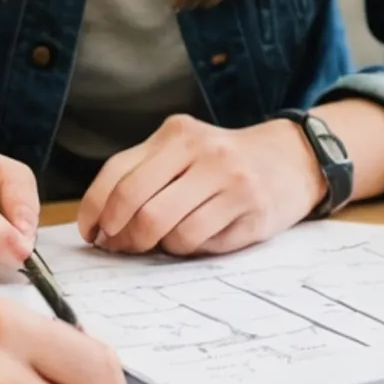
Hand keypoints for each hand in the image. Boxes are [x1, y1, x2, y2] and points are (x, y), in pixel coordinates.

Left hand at [78, 114, 320, 255]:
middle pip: (136, 203)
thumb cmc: (223, 163)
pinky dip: (185, 249)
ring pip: (166, 228)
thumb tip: (101, 225)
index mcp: (176, 134)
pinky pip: (198, 241)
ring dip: (153, 246)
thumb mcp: (184, 152)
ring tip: (159, 243)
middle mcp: (201, 150)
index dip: (94, 208)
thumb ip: (144, 176)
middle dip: (120, 235)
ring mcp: (228, 179)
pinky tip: (193, 238)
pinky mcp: (249, 208)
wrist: (293, 158)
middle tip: (119, 247)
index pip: (118, 172)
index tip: (90, 232)